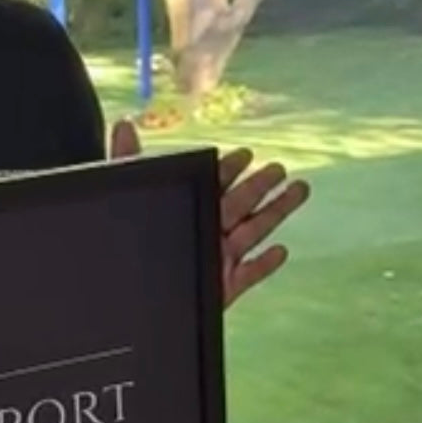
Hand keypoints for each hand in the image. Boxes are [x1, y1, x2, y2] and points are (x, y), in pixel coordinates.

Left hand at [109, 121, 309, 309]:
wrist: (128, 299)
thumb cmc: (125, 245)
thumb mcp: (125, 196)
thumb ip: (125, 161)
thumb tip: (122, 123)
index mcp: (188, 208)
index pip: (212, 182)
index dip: (228, 168)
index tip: (244, 154)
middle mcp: (206, 230)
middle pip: (239, 203)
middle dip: (259, 185)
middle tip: (278, 169)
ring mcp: (218, 259)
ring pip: (252, 231)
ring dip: (276, 211)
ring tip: (299, 191)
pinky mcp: (224, 287)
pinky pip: (248, 275)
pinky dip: (264, 264)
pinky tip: (281, 251)